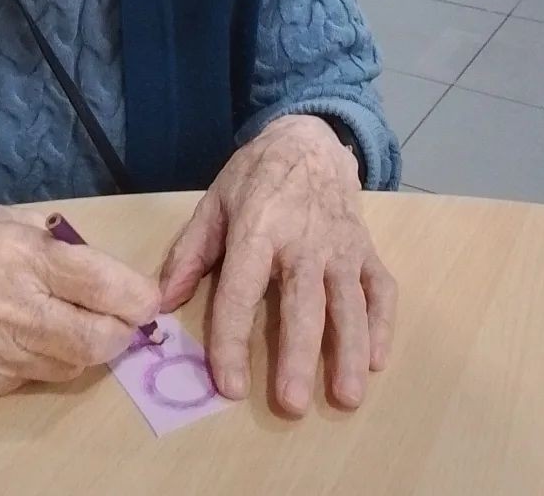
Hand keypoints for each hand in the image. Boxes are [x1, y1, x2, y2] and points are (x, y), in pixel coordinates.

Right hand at [0, 203, 159, 400]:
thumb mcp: (10, 219)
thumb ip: (61, 248)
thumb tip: (112, 278)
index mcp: (19, 256)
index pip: (102, 287)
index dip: (139, 298)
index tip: (149, 299)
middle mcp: (6, 308)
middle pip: (95, 342)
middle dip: (122, 333)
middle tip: (125, 319)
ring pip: (69, 367)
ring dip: (86, 348)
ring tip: (75, 322)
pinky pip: (30, 378)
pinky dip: (42, 359)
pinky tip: (25, 335)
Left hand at [159, 115, 395, 416]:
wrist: (309, 139)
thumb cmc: (255, 176)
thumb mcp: (214, 203)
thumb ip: (190, 253)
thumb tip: (161, 301)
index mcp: (258, 229)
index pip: (242, 291)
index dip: (233, 340)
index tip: (229, 385)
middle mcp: (303, 241)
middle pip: (302, 304)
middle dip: (298, 356)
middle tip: (292, 403)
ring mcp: (341, 245)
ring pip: (348, 303)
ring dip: (348, 351)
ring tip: (346, 397)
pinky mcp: (366, 248)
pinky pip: (381, 288)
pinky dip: (382, 324)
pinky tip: (377, 359)